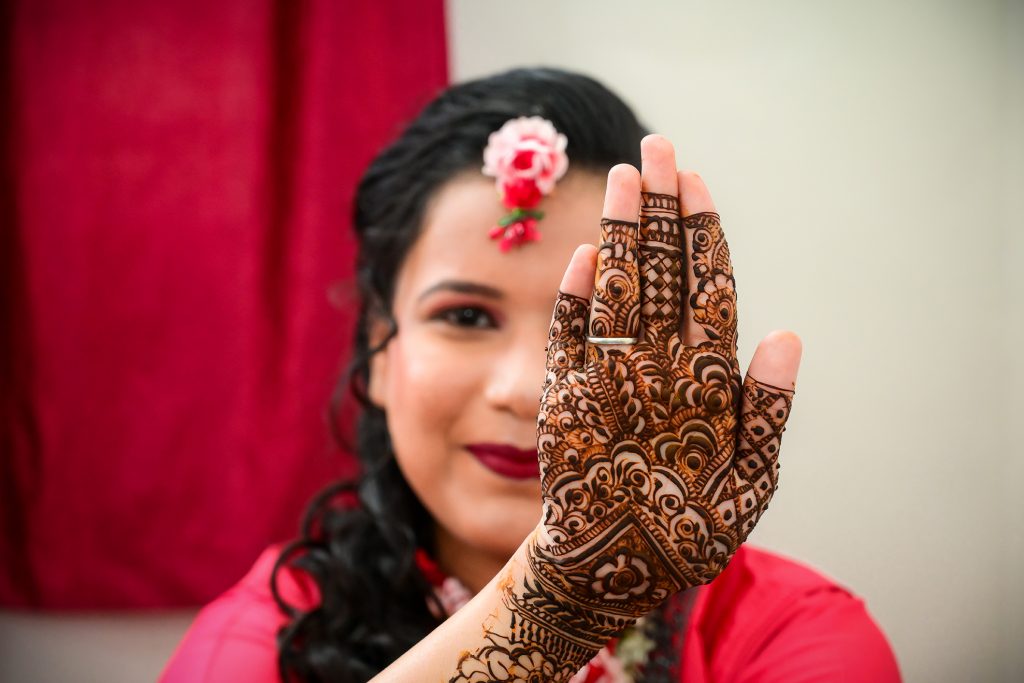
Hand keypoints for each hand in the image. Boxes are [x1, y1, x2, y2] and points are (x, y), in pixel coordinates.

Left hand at [528, 135, 801, 645]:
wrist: (605, 567)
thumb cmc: (689, 526)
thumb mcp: (751, 484)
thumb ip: (767, 410)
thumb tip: (784, 334)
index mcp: (707, 389)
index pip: (708, 291)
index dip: (702, 232)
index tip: (695, 179)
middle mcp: (655, 376)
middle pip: (659, 276)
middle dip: (658, 208)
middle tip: (656, 146)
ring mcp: (604, 383)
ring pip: (614, 292)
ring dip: (618, 231)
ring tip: (622, 174)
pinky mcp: (560, 398)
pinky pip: (566, 336)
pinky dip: (573, 293)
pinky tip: (580, 251)